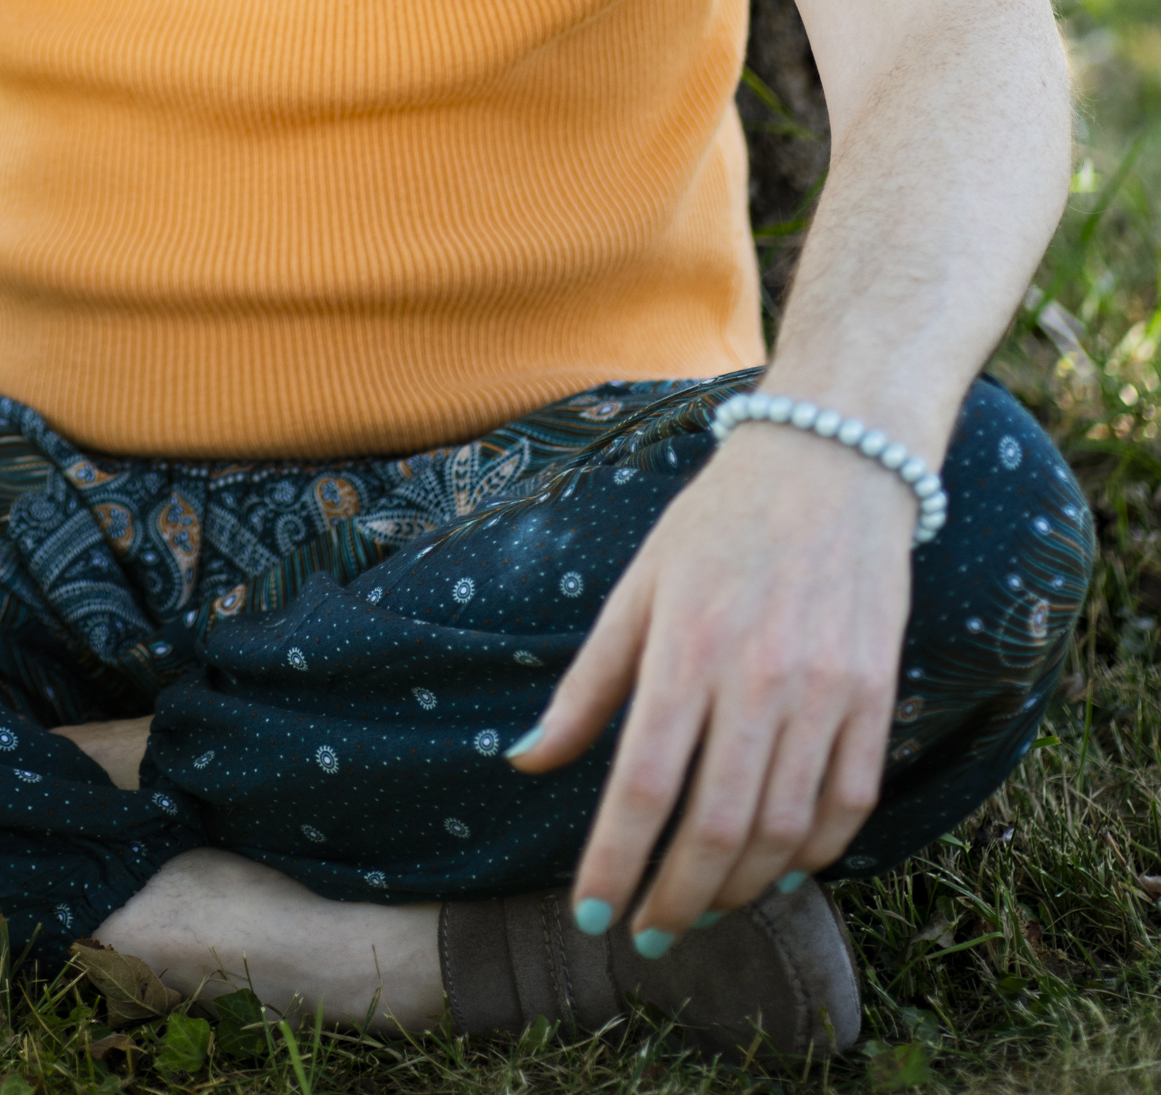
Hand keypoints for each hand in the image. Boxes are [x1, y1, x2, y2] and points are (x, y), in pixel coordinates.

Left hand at [507, 420, 914, 941]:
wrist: (829, 464)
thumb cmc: (716, 525)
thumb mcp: (638, 588)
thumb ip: (587, 685)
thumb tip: (526, 760)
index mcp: (686, 647)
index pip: (643, 785)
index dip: (615, 863)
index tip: (592, 915)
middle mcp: (759, 678)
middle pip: (717, 826)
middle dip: (676, 898)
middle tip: (648, 934)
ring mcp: (825, 691)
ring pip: (784, 830)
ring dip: (741, 888)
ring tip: (703, 906)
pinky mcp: (875, 696)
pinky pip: (849, 804)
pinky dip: (814, 854)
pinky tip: (778, 869)